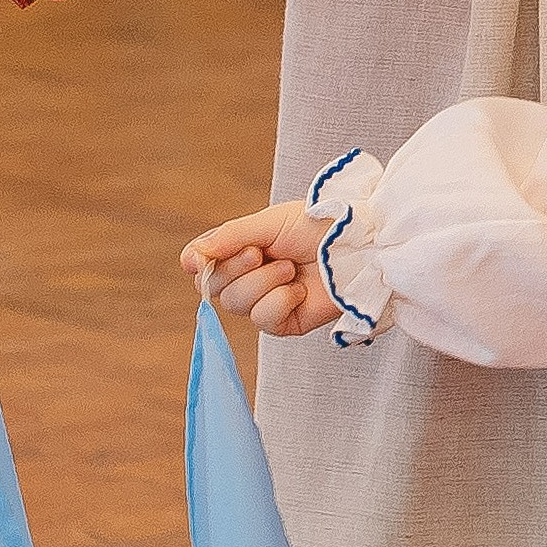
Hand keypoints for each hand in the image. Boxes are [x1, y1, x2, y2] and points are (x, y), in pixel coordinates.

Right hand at [180, 202, 331, 338]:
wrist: (358, 245)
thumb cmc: (317, 226)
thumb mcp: (267, 223)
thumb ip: (227, 239)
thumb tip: (188, 260)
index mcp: (244, 250)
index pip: (205, 264)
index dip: (201, 263)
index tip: (199, 259)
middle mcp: (252, 277)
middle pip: (216, 288)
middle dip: (236, 269)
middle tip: (261, 253)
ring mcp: (268, 301)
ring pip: (237, 304)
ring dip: (263, 283)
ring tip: (290, 268)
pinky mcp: (286, 323)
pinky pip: (263, 320)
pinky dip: (280, 302)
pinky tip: (299, 291)